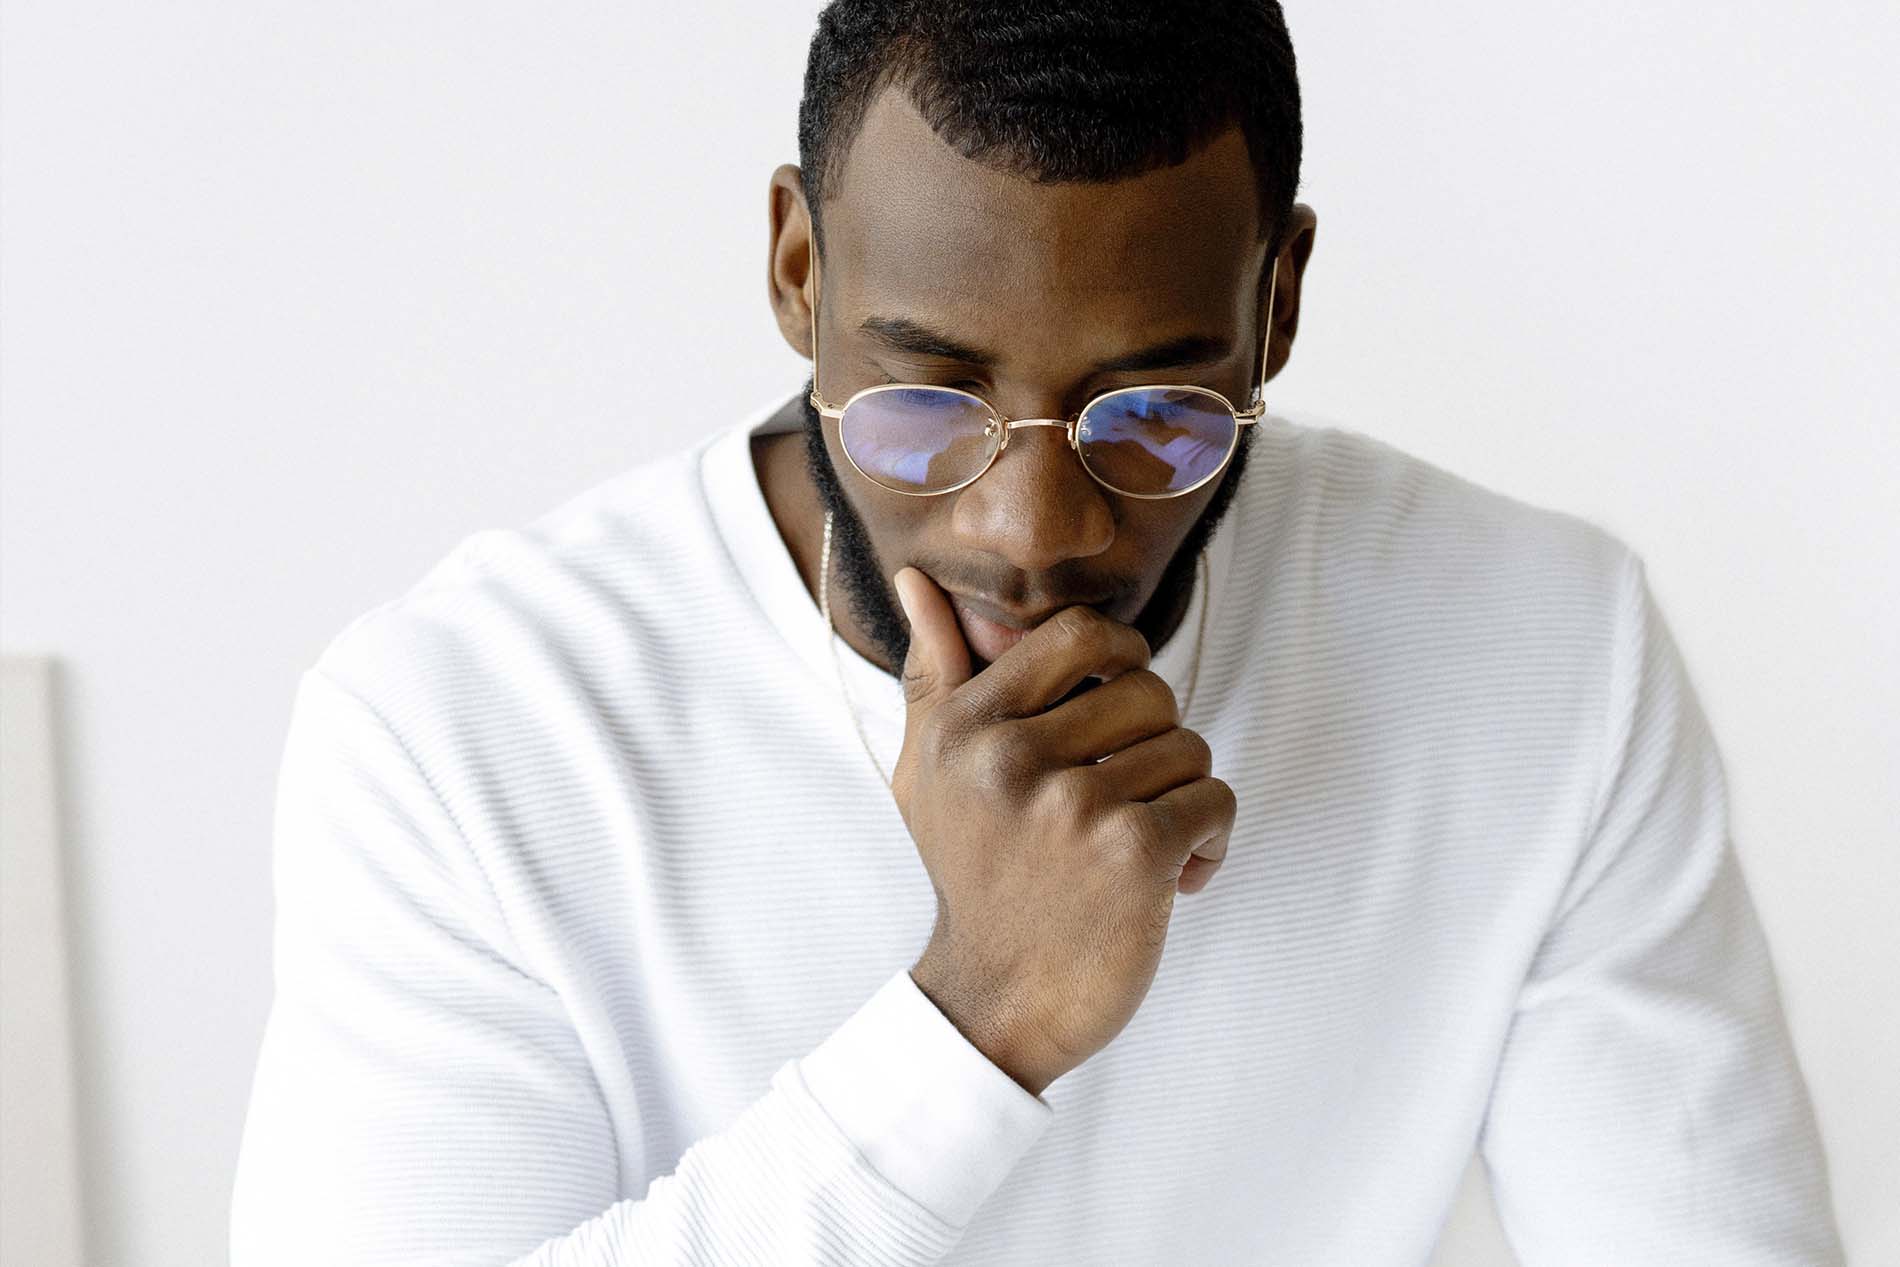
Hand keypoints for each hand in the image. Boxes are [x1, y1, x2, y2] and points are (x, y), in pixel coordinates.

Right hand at [890, 565, 1235, 1096]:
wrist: (995, 1001)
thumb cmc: (970, 874)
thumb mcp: (928, 770)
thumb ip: (934, 671)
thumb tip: (916, 578)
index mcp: (964, 726)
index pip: (1080, 633)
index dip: (1120, 657)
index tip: (1118, 703)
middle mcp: (1011, 758)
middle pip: (1149, 690)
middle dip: (1154, 744)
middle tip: (1124, 798)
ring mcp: (1074, 806)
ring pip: (1189, 747)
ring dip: (1181, 798)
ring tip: (1138, 845)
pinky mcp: (1134, 855)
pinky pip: (1216, 799)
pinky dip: (1210, 841)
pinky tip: (1172, 878)